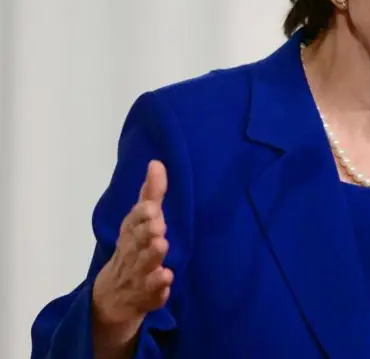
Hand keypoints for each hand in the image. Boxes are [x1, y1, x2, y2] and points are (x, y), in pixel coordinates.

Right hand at [92, 160, 173, 348]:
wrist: (111, 298)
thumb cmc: (131, 251)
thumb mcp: (139, 222)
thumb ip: (151, 194)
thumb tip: (157, 162)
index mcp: (129, 236)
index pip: (131, 223)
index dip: (141, 216)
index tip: (151, 207)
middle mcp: (130, 255)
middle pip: (136, 245)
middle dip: (146, 235)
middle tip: (158, 227)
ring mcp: (135, 279)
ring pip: (143, 269)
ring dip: (152, 258)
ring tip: (161, 246)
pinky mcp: (144, 299)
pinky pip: (151, 296)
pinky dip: (158, 290)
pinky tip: (166, 280)